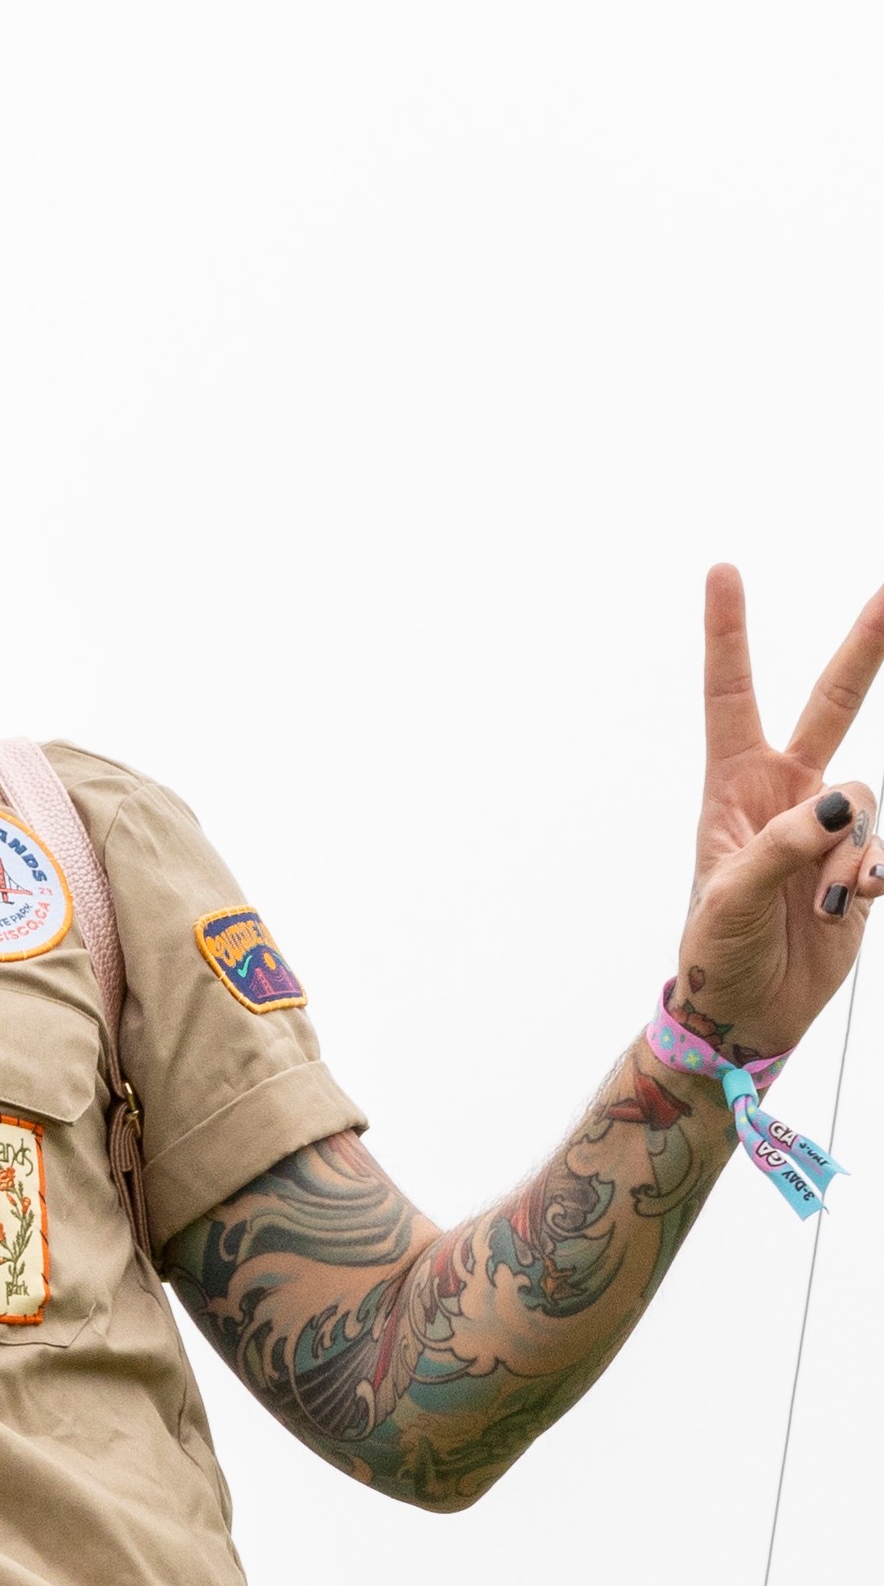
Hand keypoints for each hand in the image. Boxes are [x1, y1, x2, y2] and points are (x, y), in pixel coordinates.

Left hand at [672, 564, 883, 1059]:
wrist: (748, 1014)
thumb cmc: (716, 952)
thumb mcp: (728, 898)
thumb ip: (780, 845)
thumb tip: (841, 807)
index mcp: (735, 787)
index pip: (732, 697)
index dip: (729, 635)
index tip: (722, 571)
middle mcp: (787, 792)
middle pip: (832, 702)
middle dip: (865, 648)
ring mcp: (829, 826)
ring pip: (866, 801)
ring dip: (849, 852)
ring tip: (821, 901)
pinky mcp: (862, 863)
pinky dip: (874, 872)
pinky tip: (851, 902)